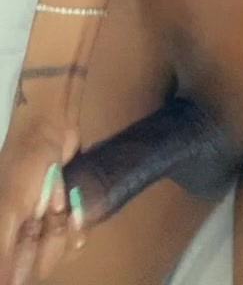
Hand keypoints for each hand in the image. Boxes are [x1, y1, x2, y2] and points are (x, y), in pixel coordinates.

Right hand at [0, 115, 85, 284]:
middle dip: (51, 238)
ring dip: (65, 226)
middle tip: (49, 210)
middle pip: (40, 268)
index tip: (36, 231)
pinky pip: (73, 239)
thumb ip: (3, 253)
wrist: (50, 129)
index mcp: (1, 238)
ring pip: (59, 253)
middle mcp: (16, 238)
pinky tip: (74, 207)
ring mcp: (39, 228)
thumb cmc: (24, 168)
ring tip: (61, 201)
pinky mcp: (60, 217)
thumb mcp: (10, 210)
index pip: (14, 275)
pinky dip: (78, 223)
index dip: (27, 261)